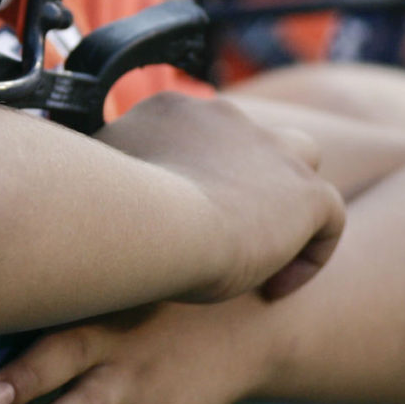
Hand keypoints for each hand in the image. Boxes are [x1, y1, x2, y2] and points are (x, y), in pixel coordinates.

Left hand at [0, 300, 268, 403]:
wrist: (245, 330)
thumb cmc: (162, 303)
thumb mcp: (125, 285)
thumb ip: (73, 292)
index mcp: (104, 313)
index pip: (61, 336)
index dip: (27, 365)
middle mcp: (117, 353)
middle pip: (68, 370)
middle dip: (25, 391)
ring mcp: (133, 394)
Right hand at [99, 93, 343, 301]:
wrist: (149, 223)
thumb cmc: (109, 210)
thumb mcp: (91, 185)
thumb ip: (99, 183)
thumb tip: (77, 197)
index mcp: (172, 112)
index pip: (194, 136)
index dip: (191, 177)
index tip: (175, 221)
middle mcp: (227, 119)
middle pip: (247, 143)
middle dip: (240, 183)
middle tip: (219, 237)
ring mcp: (271, 151)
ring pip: (300, 163)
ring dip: (285, 204)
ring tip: (263, 253)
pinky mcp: (305, 193)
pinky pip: (327, 217)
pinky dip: (309, 255)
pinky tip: (274, 291)